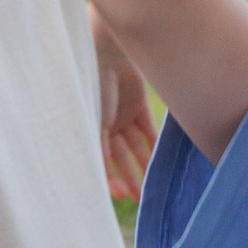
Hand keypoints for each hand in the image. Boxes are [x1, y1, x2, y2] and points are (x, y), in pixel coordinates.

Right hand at [99, 52, 156, 200]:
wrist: (107, 50)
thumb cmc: (91, 83)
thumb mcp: (90, 118)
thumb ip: (94, 145)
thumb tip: (96, 175)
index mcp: (88, 127)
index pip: (99, 160)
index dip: (108, 179)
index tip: (120, 195)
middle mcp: (104, 124)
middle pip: (118, 157)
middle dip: (127, 177)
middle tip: (137, 197)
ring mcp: (121, 114)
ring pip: (133, 147)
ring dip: (141, 165)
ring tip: (150, 185)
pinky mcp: (137, 104)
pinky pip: (146, 130)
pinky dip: (152, 145)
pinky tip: (159, 162)